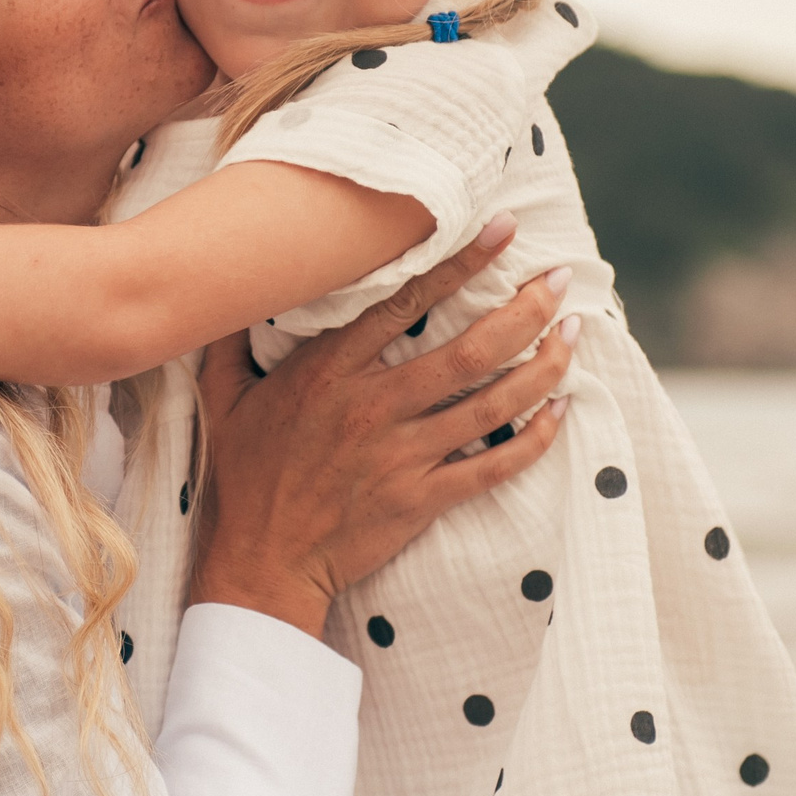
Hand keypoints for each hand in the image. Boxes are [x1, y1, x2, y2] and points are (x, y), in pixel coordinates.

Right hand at [188, 214, 579, 637]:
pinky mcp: (422, 500)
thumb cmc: (242, 479)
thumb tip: (228, 287)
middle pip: (469, 350)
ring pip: (492, 403)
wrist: (260, 564)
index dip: (460, 263)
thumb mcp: (223, 399)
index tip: (502, 231)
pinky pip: (493, 467)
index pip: (406, 303)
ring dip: (541, 366)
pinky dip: (534, 439)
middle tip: (558, 280)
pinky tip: (559, 412)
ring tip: (572, 333)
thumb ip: (230, 339)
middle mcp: (374, 407)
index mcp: (328, 372)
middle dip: (523, 309)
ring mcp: (402, 456)